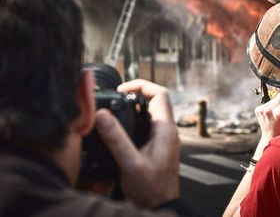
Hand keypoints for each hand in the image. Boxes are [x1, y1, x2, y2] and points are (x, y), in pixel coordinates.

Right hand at [95, 79, 179, 207]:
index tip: (122, 89)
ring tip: (116, 109)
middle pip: (155, 100)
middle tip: (116, 97)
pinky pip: (149, 124)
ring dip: (135, 107)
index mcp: (165, 129)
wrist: (160, 207)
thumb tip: (102, 115)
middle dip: (136, 94)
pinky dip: (136, 119)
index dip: (141, 85)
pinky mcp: (158, 146)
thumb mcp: (130, 164)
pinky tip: (121, 128)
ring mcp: (164, 138)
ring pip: (152, 112)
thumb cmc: (151, 190)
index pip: (160, 94)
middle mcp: (167, 131)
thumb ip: (116, 139)